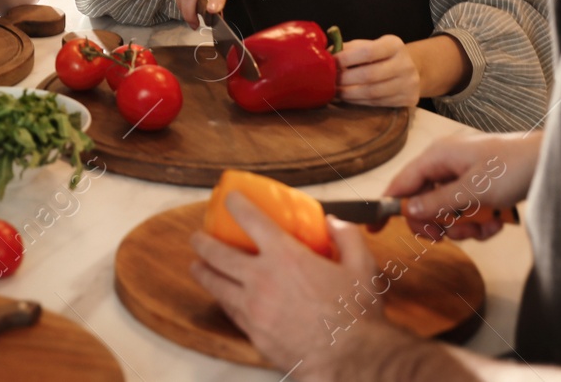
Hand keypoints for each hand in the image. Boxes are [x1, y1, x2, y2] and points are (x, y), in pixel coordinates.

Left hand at [190, 193, 379, 371]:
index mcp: (286, 257)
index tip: (230, 199)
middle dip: (203, 241)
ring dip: (203, 272)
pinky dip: (222, 299)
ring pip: (216, 285)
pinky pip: (230, 311)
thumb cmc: (357, 316)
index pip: (251, 220)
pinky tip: (222, 297)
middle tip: (197, 236)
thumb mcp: (362, 267)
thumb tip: (334, 223)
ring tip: (198, 266)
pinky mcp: (253, 333)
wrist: (351, 361)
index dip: (236, 204)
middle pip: (218, 254)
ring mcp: (254, 308)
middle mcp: (262, 280)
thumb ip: (347, 238)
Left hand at [335, 35, 419, 107]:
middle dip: (345, 79)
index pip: (368, 51)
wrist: (412, 69)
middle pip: (369, 75)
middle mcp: (405, 64)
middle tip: (329, 81)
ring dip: (349, 94)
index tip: (332, 62)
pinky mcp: (408, 99)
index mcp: (395, 45)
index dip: (347, 58)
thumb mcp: (369, 45)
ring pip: (372, 93)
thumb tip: (324, 54)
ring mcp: (409, 83)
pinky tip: (347, 98)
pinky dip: (358, 101)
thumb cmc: (382, 56)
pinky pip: (377, 103)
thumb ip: (349, 48)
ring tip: (335, 92)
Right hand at [381, 131, 539, 240]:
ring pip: (447, 211)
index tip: (374, 228)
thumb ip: (438, 202)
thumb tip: (409, 211)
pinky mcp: (481, 188)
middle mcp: (447, 165)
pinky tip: (496, 223)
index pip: (401, 183)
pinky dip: (480, 223)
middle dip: (437, 223)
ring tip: (483, 227)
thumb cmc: (513, 167)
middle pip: (423, 202)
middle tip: (448, 235)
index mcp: (437, 157)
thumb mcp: (473, 189)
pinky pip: (468, 212)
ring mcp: (464, 176)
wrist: (550, 162)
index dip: (387, 206)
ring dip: (463, 226)